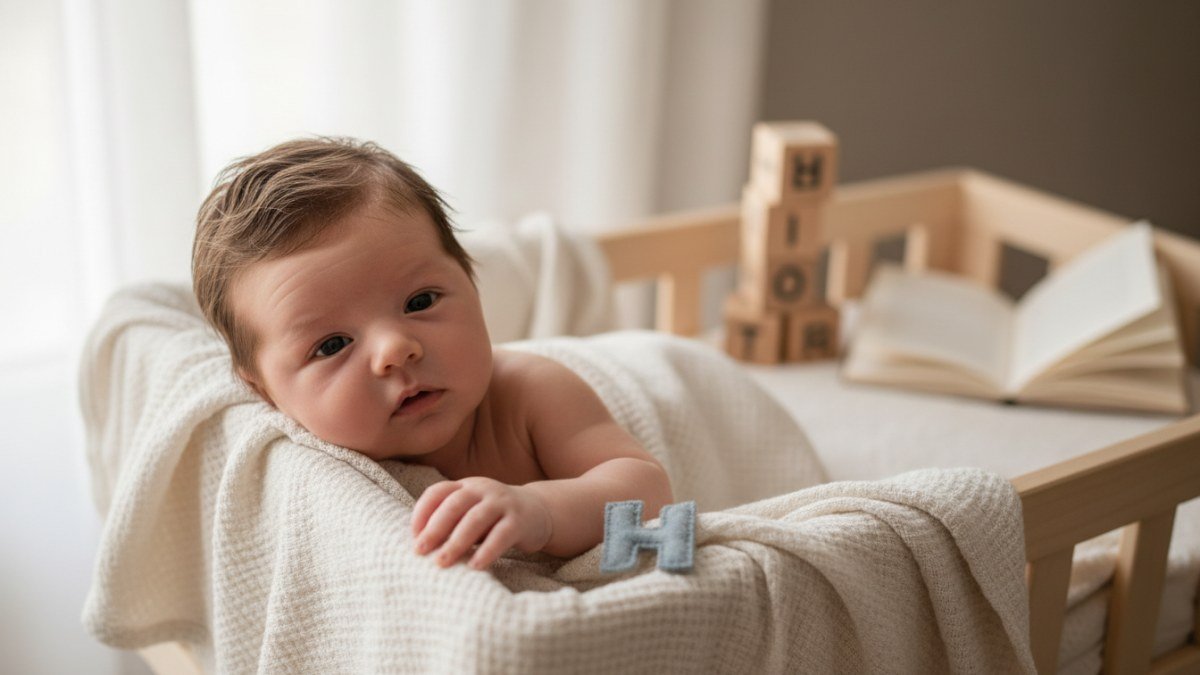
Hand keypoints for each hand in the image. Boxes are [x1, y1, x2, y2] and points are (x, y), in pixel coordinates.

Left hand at [411, 477, 552, 569]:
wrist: (538, 512)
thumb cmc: (493, 518)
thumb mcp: (470, 512)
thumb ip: (450, 522)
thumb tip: (419, 546)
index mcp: (466, 486)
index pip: (438, 492)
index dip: (422, 512)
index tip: (413, 536)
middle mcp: (483, 489)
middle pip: (454, 504)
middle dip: (434, 528)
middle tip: (420, 551)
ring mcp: (502, 503)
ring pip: (475, 519)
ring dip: (456, 542)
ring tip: (441, 562)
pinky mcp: (519, 520)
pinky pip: (501, 535)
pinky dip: (486, 551)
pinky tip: (475, 566)